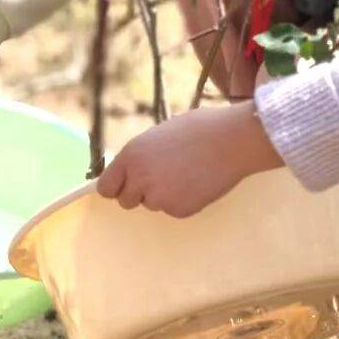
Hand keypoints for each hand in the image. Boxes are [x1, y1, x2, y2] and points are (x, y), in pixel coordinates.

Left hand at [96, 100, 282, 217]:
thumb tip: (132, 171)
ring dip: (163, 196)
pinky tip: (197, 183)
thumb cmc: (199, 129)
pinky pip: (173, 210)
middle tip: (162, 179)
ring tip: (186, 174)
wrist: (232, 141)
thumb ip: (142, 155)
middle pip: (126, 201)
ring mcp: (159, 198)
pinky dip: (183, 201)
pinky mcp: (179, 210)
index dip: (117, 186)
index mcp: (131, 155)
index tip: (126, 186)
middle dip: (140, 194)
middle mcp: (139, 178)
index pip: (106, 186)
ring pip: (152, 205)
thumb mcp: (160, 135)